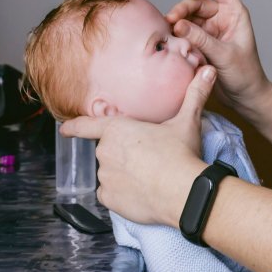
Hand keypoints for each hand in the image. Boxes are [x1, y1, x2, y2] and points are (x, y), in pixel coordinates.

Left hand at [61, 66, 216, 225]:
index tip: (64, 129)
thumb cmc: (181, 154)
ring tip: (149, 176)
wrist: (184, 192)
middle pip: (109, 150)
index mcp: (117, 129)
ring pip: (111, 173)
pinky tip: (141, 191)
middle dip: (124, 153)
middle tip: (148, 157)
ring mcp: (105, 177)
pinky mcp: (109, 199)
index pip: (86, 125)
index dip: (74, 127)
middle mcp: (105, 152)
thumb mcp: (187, 121)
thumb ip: (195, 94)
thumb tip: (208, 71)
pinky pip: (111, 194)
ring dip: (124, 173)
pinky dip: (123, 193)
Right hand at [167, 0, 269, 112]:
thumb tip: (178, 24)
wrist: (245, 97)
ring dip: (177, 22)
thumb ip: (201, 39)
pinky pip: (185, 33)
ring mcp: (210, 30)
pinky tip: (172, 42)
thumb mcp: (224, 55)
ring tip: (170, 33)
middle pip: (197, 1)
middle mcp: (221, 17)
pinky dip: (177, 35)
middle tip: (171, 22)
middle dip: (182, 9)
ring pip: (187, 17)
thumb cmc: (245, 74)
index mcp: (234, 12)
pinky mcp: (200, 43)